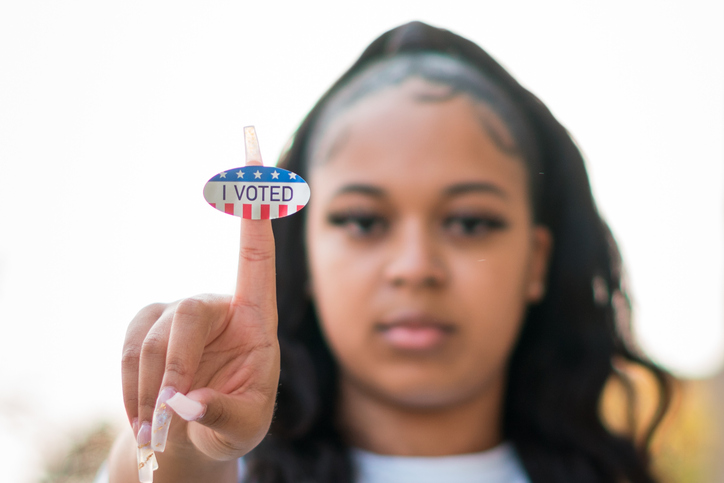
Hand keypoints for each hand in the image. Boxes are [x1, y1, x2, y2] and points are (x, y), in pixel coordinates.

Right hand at [119, 130, 278, 480]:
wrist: (196, 434)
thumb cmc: (234, 422)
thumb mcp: (243, 429)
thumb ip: (223, 415)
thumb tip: (185, 402)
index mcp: (258, 318)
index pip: (257, 252)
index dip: (255, 205)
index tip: (254, 147)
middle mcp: (219, 306)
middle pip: (188, 315)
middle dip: (175, 369)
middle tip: (168, 420)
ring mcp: (178, 313)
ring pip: (153, 339)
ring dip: (152, 393)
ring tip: (162, 432)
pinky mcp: (145, 326)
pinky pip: (128, 350)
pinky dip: (131, 390)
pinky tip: (144, 420)